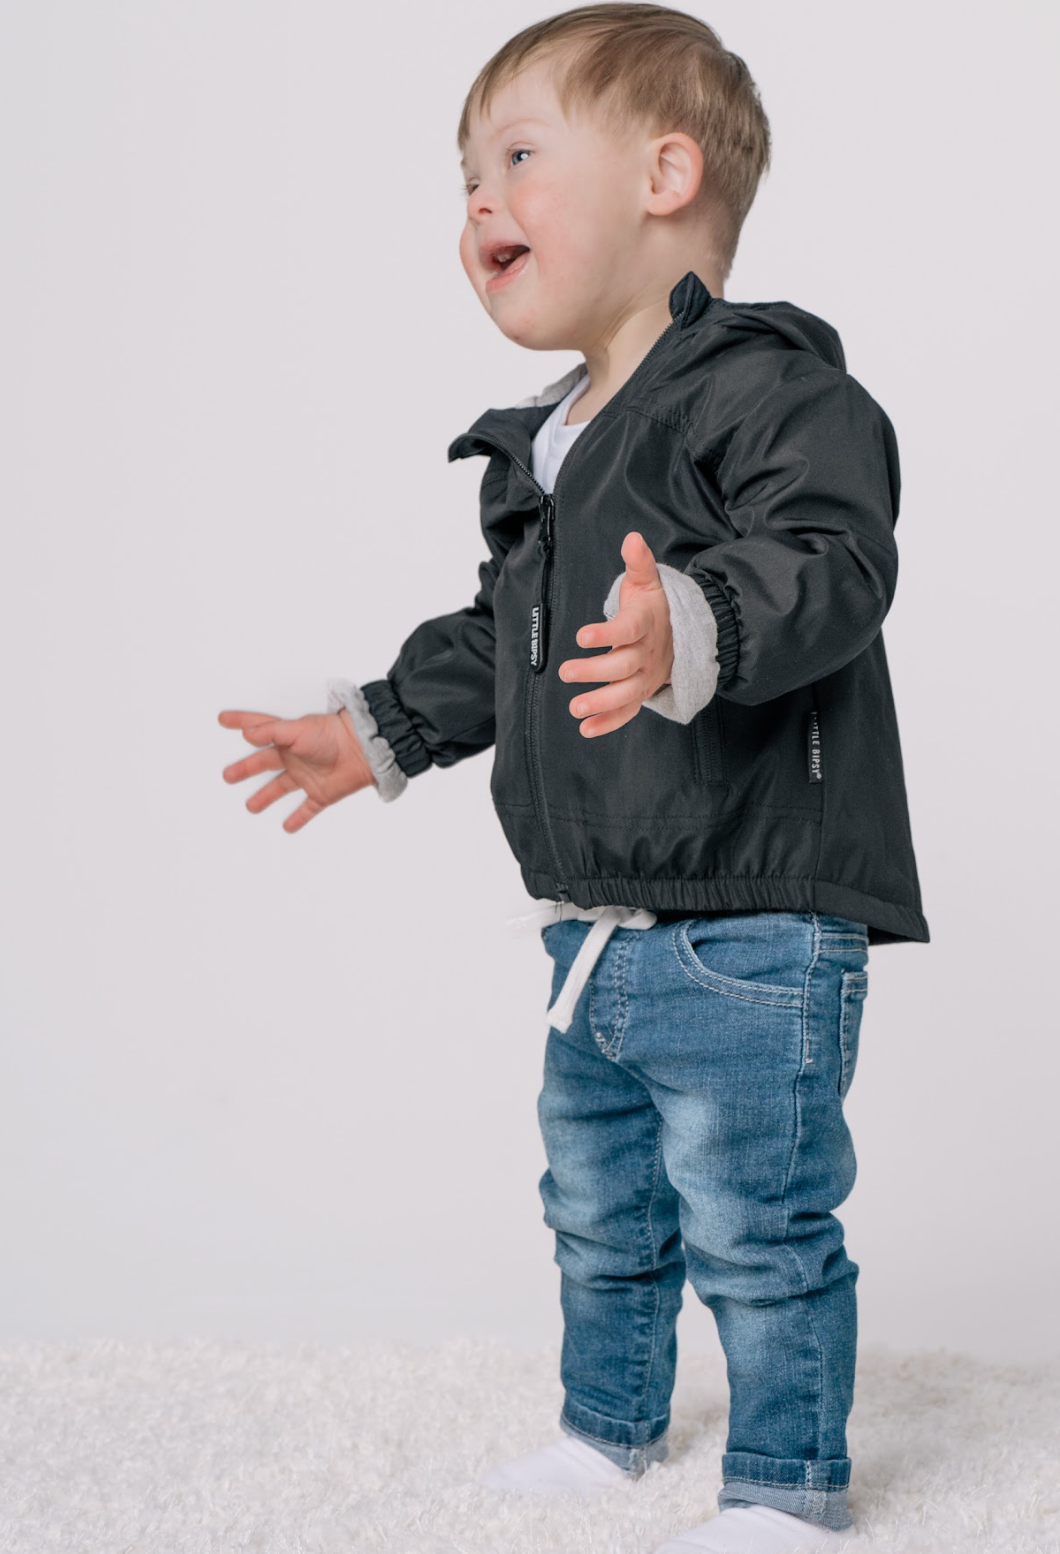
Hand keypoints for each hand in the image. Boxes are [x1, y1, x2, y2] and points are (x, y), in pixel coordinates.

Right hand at [218, 707, 374, 831]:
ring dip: (266, 797)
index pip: (258, 729)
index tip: (223, 719)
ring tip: (251, 806)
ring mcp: (307, 776)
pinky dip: (298, 818)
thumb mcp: (298, 729)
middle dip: (245, 769)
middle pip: (264, 763)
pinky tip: (288, 827)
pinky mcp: (321, 793)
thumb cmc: (333, 734)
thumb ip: (272, 732)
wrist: (364, 751)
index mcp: (287, 738)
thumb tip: (247, 734)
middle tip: (228, 776)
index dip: (240, 722)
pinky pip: (308, 808)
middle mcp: (295, 757)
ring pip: (281, 788)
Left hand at [558, 532, 673, 736]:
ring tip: (575, 708)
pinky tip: (586, 729)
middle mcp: (648, 653)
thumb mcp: (648, 582)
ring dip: (601, 703)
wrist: (683, 635)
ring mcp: (647, 676)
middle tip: (566, 673)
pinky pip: (628, 711)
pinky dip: (609, 722)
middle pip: (624, 666)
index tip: (581, 636)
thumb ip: (638, 562)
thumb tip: (632, 538)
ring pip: (626, 693)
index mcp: (646, 624)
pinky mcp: (643, 693)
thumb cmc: (655, 606)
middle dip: (595, 671)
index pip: (627, 629)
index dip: (605, 633)